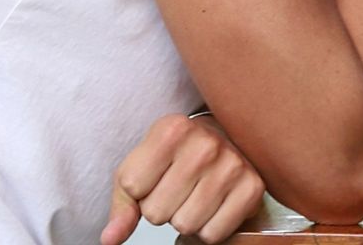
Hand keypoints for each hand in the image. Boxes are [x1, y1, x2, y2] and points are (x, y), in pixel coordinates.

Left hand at [103, 113, 265, 244]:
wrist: (226, 138)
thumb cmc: (178, 154)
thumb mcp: (142, 166)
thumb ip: (123, 204)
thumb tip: (110, 238)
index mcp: (172, 130)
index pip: (134, 188)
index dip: (141, 191)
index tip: (158, 175)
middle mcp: (205, 144)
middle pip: (158, 213)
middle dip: (163, 208)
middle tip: (179, 187)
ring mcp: (233, 165)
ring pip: (185, 225)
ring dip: (186, 218)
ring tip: (196, 195)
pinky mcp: (252, 188)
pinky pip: (213, 234)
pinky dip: (209, 228)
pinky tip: (214, 205)